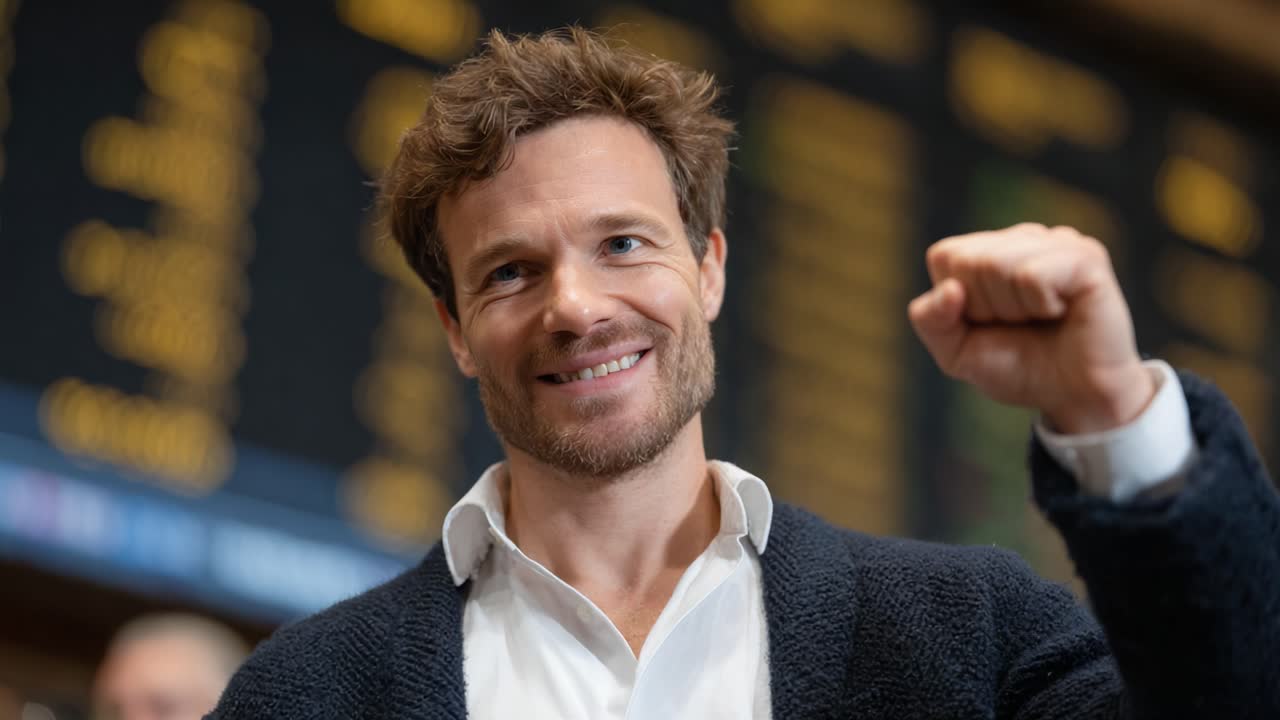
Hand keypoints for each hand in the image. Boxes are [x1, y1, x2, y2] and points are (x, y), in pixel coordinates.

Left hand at [908, 223, 1155, 433]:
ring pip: (996, 264)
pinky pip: (1031, 275)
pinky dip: (1039, 306)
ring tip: (1041, 318)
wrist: (1076, 398)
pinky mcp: (1086, 258)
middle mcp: (1026, 238)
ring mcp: (1058, 242)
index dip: (958, 303)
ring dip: (1012, 309)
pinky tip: (1061, 312)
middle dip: (985, 307)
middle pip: (969, 259)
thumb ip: (931, 321)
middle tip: (1020, 324)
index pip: (945, 257)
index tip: (991, 322)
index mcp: (992, 249)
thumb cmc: (1019, 367)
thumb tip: (949, 290)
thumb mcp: (956, 351)